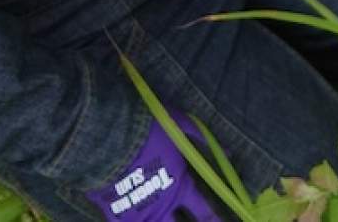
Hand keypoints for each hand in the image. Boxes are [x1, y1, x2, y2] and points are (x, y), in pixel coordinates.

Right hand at [85, 110, 225, 221]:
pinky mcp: (115, 217)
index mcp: (180, 186)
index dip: (214, 221)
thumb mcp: (179, 126)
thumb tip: (229, 152)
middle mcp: (163, 205)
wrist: (107, 139)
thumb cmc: (147, 130)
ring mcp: (139, 214)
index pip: (203, 211)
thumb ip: (202, 140)